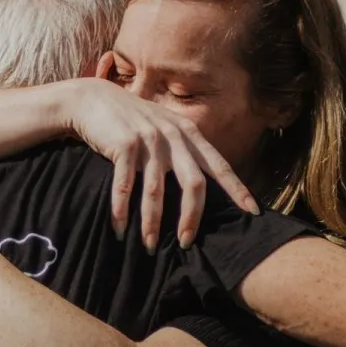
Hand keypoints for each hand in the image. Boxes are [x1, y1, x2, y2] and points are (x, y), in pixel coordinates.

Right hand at [64, 59, 258, 251]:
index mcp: (189, 134)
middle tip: (185, 242)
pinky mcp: (124, 144)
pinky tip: (119, 229)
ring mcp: (149, 139)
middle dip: (191, 217)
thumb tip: (202, 189)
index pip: (220, 165)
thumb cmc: (132, 122)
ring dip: (151, 222)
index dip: (237, 189)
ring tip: (149, 246)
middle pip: (194, 183)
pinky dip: (121, 209)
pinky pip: (125, 185)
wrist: (93, 100)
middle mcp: (173, 136)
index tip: (252, 212)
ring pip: (156, 190)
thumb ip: (183, 153)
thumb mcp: (164, 131)